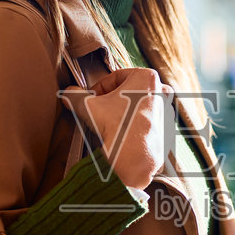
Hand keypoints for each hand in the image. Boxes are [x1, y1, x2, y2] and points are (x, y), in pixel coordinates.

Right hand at [62, 67, 172, 189]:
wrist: (135, 157)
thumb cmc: (117, 126)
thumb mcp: (87, 106)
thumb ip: (74, 96)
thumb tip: (67, 94)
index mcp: (147, 77)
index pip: (115, 77)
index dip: (99, 88)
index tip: (91, 98)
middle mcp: (161, 91)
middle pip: (128, 91)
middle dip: (111, 100)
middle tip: (99, 110)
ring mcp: (166, 110)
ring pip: (137, 106)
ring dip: (122, 112)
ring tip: (109, 123)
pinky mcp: (166, 128)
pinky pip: (145, 121)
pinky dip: (133, 125)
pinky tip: (121, 133)